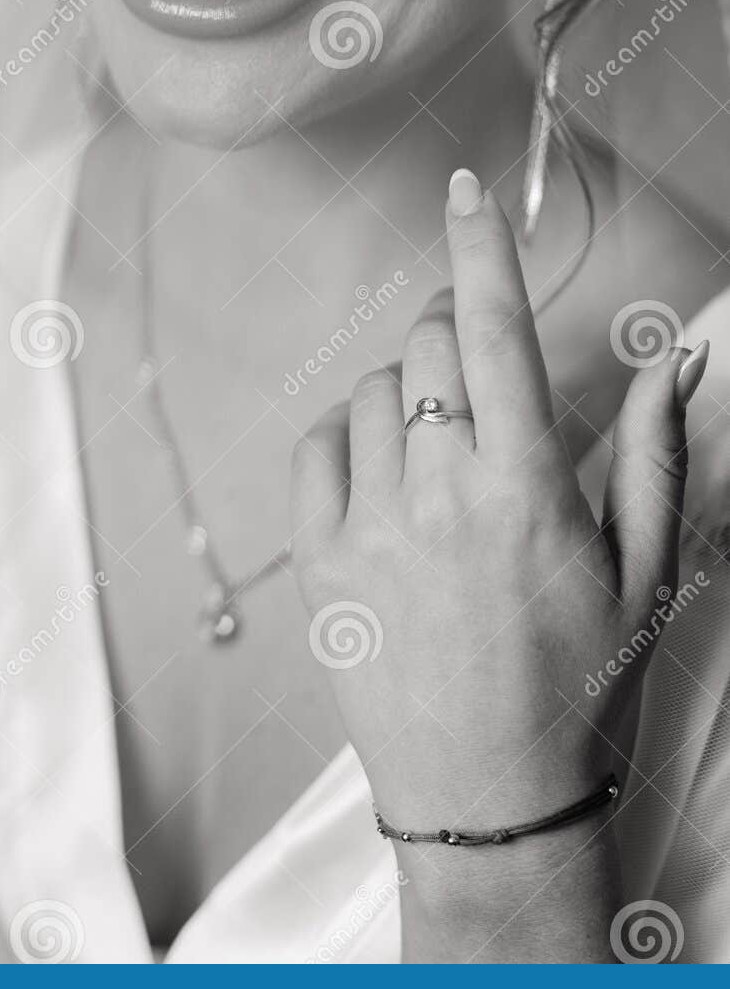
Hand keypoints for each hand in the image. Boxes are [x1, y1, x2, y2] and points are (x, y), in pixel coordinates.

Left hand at [290, 168, 705, 845]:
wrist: (491, 800)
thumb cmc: (581, 685)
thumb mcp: (644, 572)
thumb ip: (652, 452)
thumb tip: (671, 355)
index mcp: (525, 485)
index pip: (494, 329)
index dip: (480, 245)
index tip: (466, 187)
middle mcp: (439, 491)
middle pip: (424, 345)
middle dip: (453, 333)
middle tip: (478, 371)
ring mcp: (368, 526)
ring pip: (371, 392)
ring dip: (408, 393)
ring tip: (443, 452)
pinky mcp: (320, 563)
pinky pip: (317, 448)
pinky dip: (349, 438)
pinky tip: (385, 474)